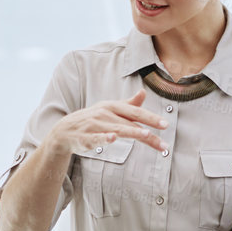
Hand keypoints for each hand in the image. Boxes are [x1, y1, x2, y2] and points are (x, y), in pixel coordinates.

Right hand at [48, 90, 168, 154]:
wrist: (65, 130)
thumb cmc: (93, 119)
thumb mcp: (110, 109)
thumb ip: (129, 104)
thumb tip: (144, 92)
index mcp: (112, 106)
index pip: (136, 112)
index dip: (151, 118)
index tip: (166, 124)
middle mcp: (105, 114)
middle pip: (130, 123)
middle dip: (148, 131)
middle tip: (163, 137)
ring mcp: (95, 125)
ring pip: (117, 129)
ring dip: (132, 131)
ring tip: (146, 135)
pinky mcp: (86, 137)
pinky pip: (97, 138)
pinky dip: (105, 138)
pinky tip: (113, 138)